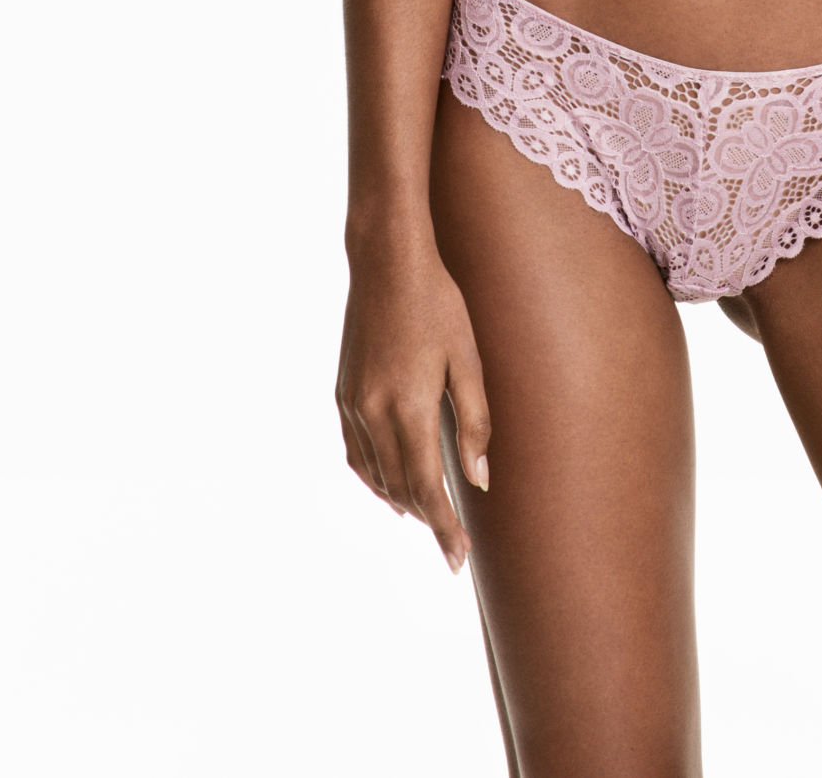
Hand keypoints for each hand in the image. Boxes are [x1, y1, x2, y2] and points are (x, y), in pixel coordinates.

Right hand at [336, 226, 489, 573]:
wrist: (386, 261)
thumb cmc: (438, 302)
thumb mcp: (468, 357)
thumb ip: (474, 420)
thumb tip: (479, 478)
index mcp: (410, 406)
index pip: (428, 487)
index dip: (443, 527)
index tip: (457, 559)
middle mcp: (375, 413)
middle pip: (401, 487)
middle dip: (427, 520)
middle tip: (451, 546)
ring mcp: (353, 404)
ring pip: (376, 474)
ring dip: (401, 500)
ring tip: (427, 517)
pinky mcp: (343, 393)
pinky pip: (356, 452)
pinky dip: (373, 476)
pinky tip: (390, 484)